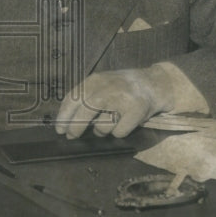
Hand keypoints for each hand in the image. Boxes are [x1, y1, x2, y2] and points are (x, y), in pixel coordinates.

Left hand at [55, 68, 173, 138]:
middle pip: (85, 112)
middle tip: (72, 136)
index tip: (60, 128)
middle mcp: (108, 87)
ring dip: (102, 131)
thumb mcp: (103, 84)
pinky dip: (119, 132)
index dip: (64, 115)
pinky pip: (119, 132)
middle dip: (75, 128)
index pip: (73, 98)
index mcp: (96, 80)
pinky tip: (124, 123)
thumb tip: (67, 120)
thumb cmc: (124, 87)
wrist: (155, 83)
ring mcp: (123, 98)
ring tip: (109, 122)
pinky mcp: (137, 110)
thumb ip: (86, 97)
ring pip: (102, 126)